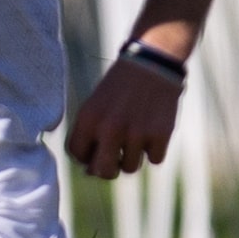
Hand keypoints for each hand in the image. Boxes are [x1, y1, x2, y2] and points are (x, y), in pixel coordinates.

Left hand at [66, 57, 181, 178]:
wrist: (151, 64)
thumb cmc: (119, 89)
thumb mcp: (95, 106)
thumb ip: (89, 136)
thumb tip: (91, 173)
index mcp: (88, 120)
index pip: (78, 155)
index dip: (86, 155)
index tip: (95, 146)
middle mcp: (110, 129)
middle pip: (103, 171)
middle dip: (108, 169)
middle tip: (114, 159)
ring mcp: (136, 133)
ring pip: (130, 168)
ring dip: (133, 158)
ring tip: (135, 137)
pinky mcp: (160, 134)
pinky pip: (154, 160)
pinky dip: (154, 150)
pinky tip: (152, 131)